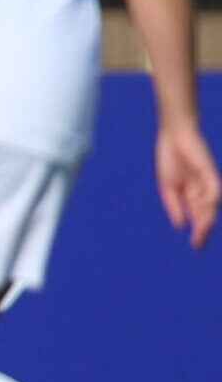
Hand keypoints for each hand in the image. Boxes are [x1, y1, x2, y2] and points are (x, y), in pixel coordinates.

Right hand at [155, 122, 219, 249]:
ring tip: (201, 231)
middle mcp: (202, 191)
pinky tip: (201, 207)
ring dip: (206, 219)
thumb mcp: (167, 186)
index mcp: (191, 195)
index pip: (198, 217)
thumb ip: (174, 205)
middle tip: (198, 244)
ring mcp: (208, 183)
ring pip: (211, 206)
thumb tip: (180, 225)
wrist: (173, 135)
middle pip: (207, 215)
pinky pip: (214, 191)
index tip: (197, 246)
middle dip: (204, 230)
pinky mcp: (211, 174)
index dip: (199, 231)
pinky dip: (209, 201)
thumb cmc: (169, 158)